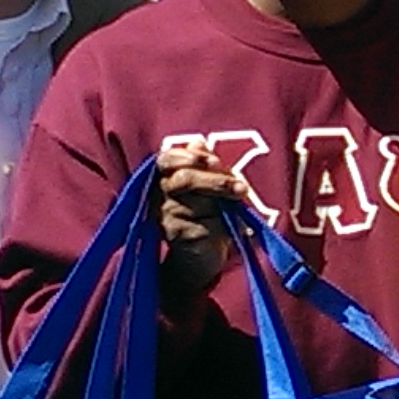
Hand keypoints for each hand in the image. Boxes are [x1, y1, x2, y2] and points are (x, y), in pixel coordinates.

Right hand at [156, 142, 249, 294]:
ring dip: (224, 197)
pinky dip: (226, 223)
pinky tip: (238, 225)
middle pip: (185, 179)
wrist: (198, 256)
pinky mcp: (178, 236)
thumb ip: (200, 163)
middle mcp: (157, 196)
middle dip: (216, 180)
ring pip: (198, 201)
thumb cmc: (203, 214)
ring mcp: (166, 217)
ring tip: (241, 195)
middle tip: (239, 185)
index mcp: (161, 178)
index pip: (165, 160)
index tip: (214, 161)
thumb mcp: (204, 186)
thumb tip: (198, 142)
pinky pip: (206, 224)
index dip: (188, 157)